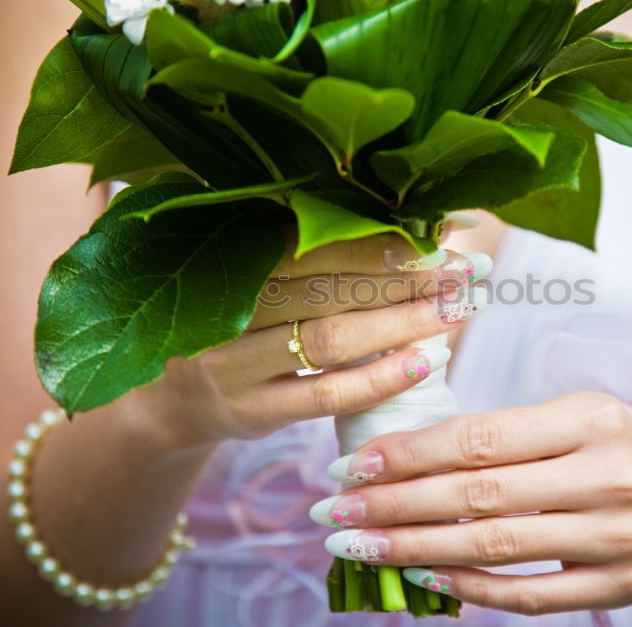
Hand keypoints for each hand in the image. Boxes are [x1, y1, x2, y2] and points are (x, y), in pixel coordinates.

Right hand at [119, 232, 490, 449]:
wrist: (165, 399)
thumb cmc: (226, 321)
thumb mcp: (244, 274)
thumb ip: (302, 246)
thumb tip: (406, 219)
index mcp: (225, 255)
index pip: (312, 240)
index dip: (379, 238)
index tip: (440, 233)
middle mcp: (224, 305)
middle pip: (328, 285)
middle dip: (404, 277)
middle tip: (466, 271)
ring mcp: (233, 363)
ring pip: (330, 337)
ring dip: (401, 323)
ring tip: (457, 309)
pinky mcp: (250, 412)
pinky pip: (324, 394)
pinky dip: (379, 378)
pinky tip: (427, 362)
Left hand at [310, 391, 631, 615]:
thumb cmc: (617, 446)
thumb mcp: (573, 415)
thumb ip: (501, 431)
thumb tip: (402, 453)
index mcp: (590, 418)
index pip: (480, 437)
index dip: (409, 453)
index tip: (351, 465)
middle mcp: (607, 475)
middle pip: (478, 494)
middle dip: (394, 504)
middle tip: (334, 512)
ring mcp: (616, 536)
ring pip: (495, 547)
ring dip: (415, 548)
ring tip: (359, 546)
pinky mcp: (618, 585)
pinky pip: (530, 595)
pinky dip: (470, 590)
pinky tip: (422, 578)